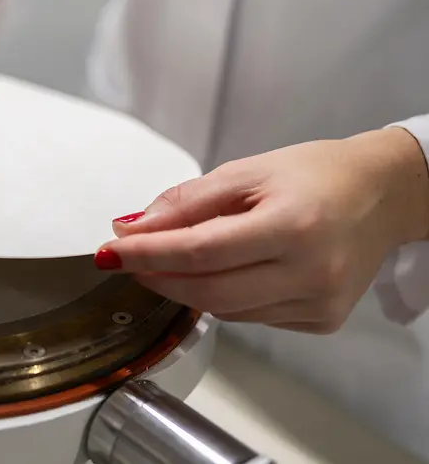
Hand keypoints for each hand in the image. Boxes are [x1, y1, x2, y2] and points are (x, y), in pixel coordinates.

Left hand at [95, 128, 428, 333]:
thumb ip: (185, 202)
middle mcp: (310, 272)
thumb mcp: (245, 171)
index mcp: (292, 225)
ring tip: (174, 259)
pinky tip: (224, 273)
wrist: (383, 194)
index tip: (110, 251)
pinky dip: (224, 298)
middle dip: (157, 278)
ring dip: (187, 288)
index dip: (147, 255)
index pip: (199, 251)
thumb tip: (130, 228)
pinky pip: (251, 318)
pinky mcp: (321, 321)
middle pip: (208, 293)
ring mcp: (319, 303)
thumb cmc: (315, 174)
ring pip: (226, 311)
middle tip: (127, 259)